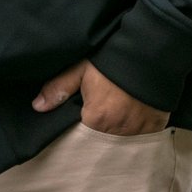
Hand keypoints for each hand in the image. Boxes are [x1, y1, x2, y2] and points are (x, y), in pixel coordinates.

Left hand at [32, 60, 169, 134]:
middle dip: (98, 130)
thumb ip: (59, 88)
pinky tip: (132, 113)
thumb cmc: (111, 59)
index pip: (81, 135)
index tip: (81, 115)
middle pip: (101, 139)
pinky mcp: (154, 128)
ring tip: (116, 111)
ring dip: (116, 130)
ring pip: (121, 139)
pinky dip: (136, 128)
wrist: (149, 52)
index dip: (79, 126)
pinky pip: (141, 136)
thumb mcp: (82, 68)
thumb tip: (37, 106)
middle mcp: (117, 131)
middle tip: (100, 111)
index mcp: (96, 119)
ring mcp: (138, 131)